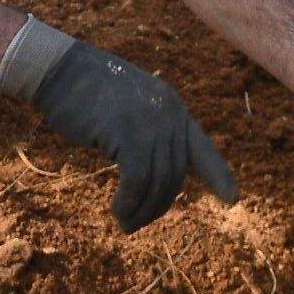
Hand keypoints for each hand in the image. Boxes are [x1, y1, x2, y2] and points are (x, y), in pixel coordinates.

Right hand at [26, 38, 238, 231]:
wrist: (61, 70)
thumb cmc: (88, 93)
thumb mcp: (130, 109)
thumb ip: (149, 131)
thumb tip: (158, 171)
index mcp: (172, 106)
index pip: (201, 146)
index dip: (218, 174)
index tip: (233, 199)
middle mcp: (169, 112)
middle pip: (175, 174)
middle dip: (158, 206)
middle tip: (134, 223)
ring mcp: (150, 121)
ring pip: (158, 181)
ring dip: (142, 210)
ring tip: (125, 222)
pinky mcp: (127, 131)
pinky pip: (138, 179)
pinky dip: (128, 202)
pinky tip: (117, 211)